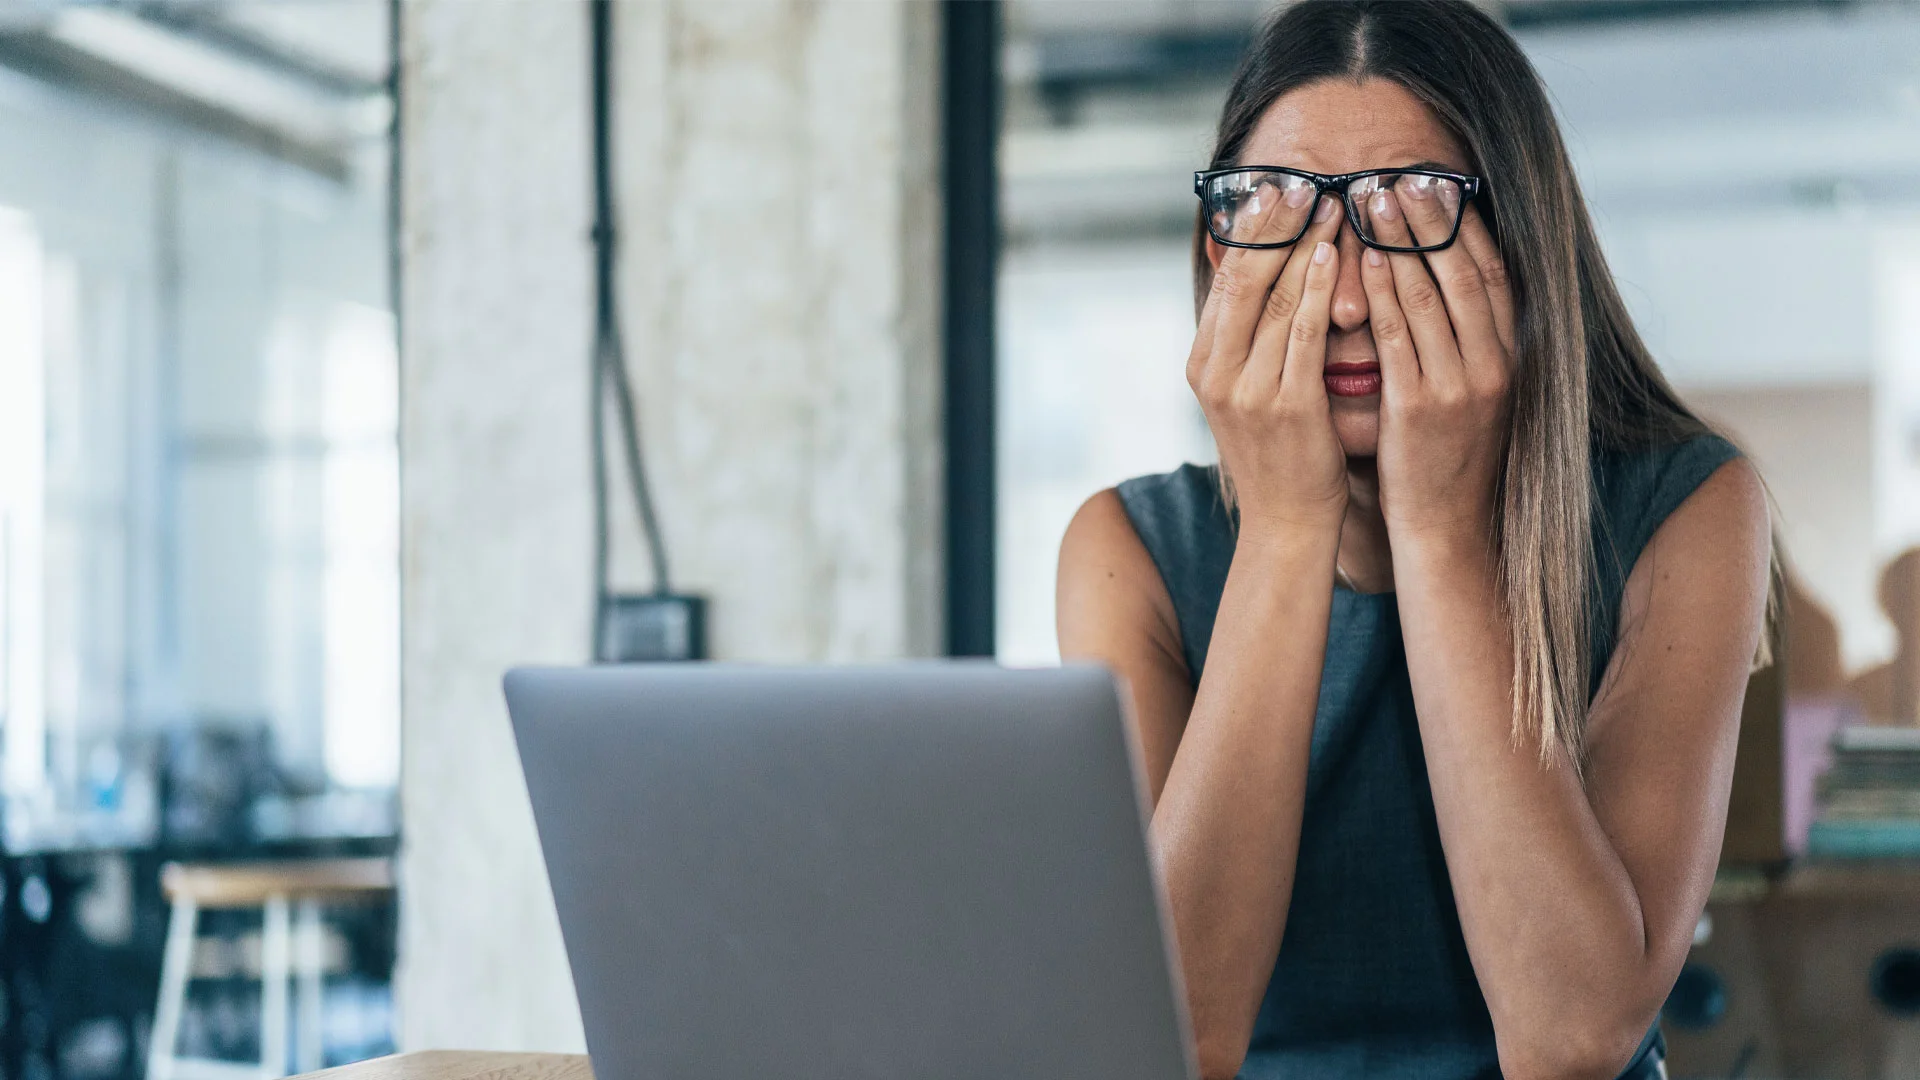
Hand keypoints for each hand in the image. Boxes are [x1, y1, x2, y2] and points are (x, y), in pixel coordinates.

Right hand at [1187, 188, 1347, 538]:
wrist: (1287, 521)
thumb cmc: (1280, 451)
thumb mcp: (1248, 389)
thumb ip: (1250, 337)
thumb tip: (1262, 274)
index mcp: (1202, 363)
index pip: (1225, 280)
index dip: (1250, 230)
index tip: (1275, 188)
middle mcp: (1216, 372)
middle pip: (1245, 280)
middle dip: (1276, 225)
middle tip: (1304, 180)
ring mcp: (1248, 389)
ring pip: (1277, 298)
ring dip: (1306, 245)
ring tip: (1332, 204)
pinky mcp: (1286, 404)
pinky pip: (1304, 333)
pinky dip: (1319, 289)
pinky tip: (1335, 255)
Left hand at [1358, 180, 1515, 546]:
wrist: (1446, 527)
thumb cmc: (1446, 456)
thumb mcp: (1470, 392)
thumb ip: (1463, 341)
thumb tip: (1445, 284)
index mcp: (1509, 356)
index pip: (1492, 273)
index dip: (1465, 224)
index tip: (1440, 183)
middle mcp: (1493, 364)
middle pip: (1462, 273)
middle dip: (1429, 219)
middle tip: (1398, 175)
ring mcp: (1460, 385)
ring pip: (1430, 296)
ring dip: (1400, 241)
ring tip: (1372, 199)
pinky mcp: (1421, 407)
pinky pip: (1400, 337)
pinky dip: (1385, 293)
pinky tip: (1366, 259)